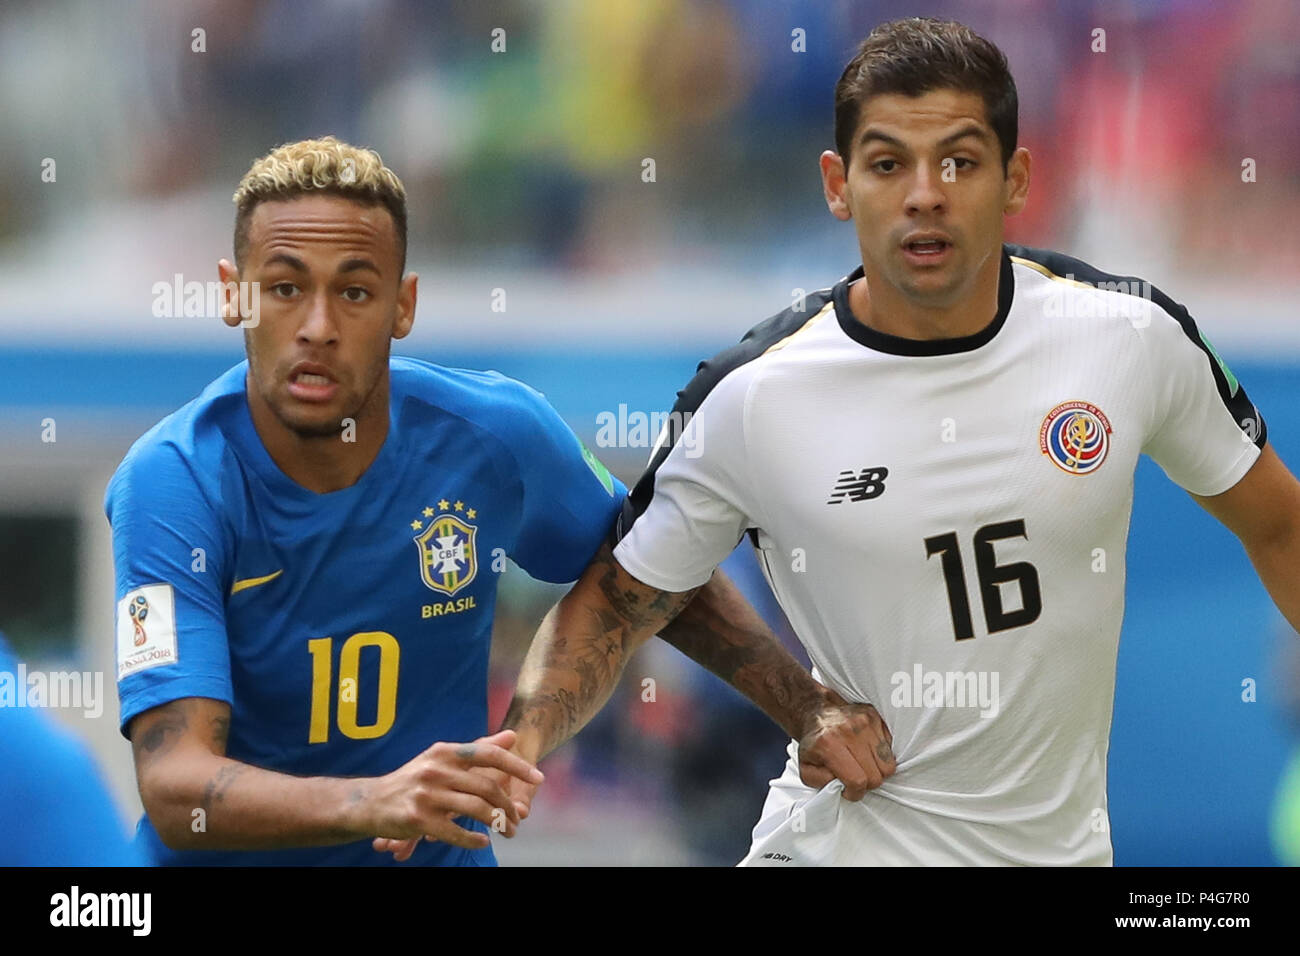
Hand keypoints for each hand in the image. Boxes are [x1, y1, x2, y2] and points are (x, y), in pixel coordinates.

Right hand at [363, 729, 542, 858]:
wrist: (370, 802)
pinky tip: (482, 841)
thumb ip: (478, 749)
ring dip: (496, 823)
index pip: (488, 754)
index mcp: (444, 751)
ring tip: (506, 831)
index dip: (517, 765)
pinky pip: (456, 832)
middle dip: (507, 806)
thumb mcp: (443, 758)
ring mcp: (426, 794)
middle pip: (486, 787)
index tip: (539, 777)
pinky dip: (474, 839)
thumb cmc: (414, 779)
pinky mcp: (418, 819)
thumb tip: (512, 736)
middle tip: (517, 820)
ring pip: (475, 809)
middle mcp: (436, 769)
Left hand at [795, 689, 895, 800]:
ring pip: (888, 765)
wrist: (816, 713)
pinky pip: (890, 748)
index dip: (855, 793)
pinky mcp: (875, 717)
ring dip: (877, 770)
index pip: (857, 780)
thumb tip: (841, 786)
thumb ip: (820, 782)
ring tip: (862, 765)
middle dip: (867, 784)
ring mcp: (864, 722)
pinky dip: (881, 755)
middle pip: (876, 776)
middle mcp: (849, 731)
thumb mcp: (804, 768)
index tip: (849, 791)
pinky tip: (867, 752)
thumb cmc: (812, 743)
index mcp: (829, 745)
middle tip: (856, 777)